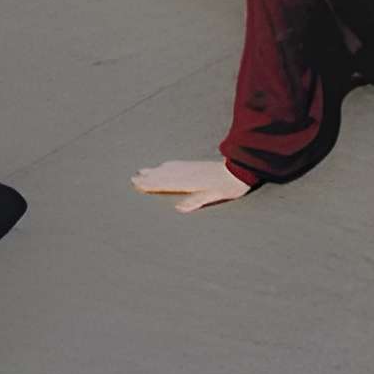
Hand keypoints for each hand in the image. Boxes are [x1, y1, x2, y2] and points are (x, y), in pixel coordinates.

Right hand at [132, 158, 248, 212]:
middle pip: (163, 175)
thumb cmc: (229, 185)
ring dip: (154, 170)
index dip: (150, 184)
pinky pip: (176, 165)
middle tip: (132, 177)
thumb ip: (196, 201)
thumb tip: (179, 208)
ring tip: (142, 171)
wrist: (241, 168)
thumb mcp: (214, 195)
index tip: (136, 183)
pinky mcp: (197, 165)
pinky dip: (166, 166)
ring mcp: (191, 168)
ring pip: (168, 169)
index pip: (165, 183)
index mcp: (189, 182)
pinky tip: (165, 165)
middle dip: (147, 177)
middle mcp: (187, 173)